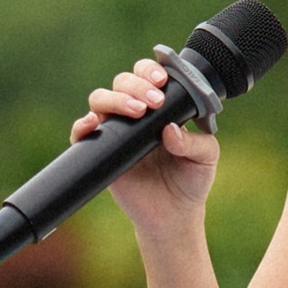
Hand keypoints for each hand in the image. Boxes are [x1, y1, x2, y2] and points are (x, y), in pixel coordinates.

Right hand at [70, 58, 217, 239]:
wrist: (173, 217)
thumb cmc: (191, 181)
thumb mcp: (205, 158)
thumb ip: (195, 142)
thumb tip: (171, 130)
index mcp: (160, 108)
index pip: (147, 76)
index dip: (150, 71)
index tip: (162, 81)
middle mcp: (134, 115)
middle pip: (122, 82)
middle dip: (136, 85)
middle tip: (155, 102)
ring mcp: (115, 132)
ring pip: (100, 100)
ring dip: (115, 99)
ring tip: (137, 113)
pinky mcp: (100, 153)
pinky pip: (81, 134)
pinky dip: (82, 125)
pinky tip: (93, 123)